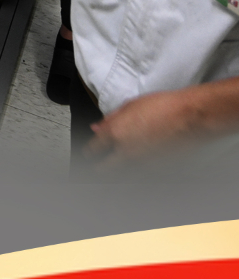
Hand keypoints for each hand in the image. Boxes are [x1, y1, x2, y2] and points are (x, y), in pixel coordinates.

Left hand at [87, 89, 206, 162]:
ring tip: (117, 168)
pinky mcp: (156, 168)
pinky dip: (137, 170)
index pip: (94, 148)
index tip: (88, 152)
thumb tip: (97, 127)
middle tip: (97, 167)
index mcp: (116, 132)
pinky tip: (139, 164)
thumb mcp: (131, 105)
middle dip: (100, 168)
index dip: (89, 151)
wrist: (189, 117)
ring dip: (118, 171)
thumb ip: (111, 118)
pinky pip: (141, 172)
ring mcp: (142, 162)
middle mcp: (126, 151)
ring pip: (123, 173)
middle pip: (105, 168)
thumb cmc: (164, 106)